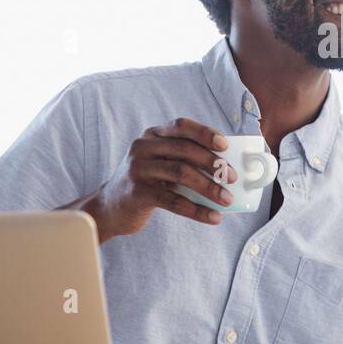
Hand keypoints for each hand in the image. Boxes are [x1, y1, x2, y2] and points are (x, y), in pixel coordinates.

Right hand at [69, 117, 236, 242]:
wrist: (110, 208)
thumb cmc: (147, 183)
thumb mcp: (160, 164)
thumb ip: (184, 159)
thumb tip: (227, 169)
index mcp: (152, 135)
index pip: (182, 126)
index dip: (205, 133)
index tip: (225, 145)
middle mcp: (143, 147)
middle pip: (184, 149)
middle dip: (213, 163)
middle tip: (233, 178)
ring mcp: (138, 169)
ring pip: (181, 173)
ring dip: (209, 187)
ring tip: (227, 200)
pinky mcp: (137, 193)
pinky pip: (173, 200)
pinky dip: (196, 210)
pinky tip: (213, 217)